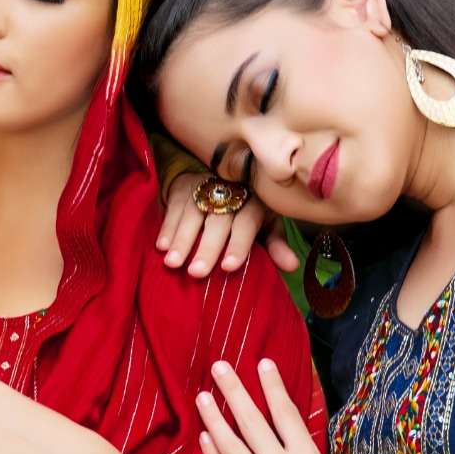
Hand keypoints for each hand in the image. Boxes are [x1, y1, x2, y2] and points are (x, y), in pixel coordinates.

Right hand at [158, 172, 299, 277]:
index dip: (239, 244)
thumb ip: (275, 245)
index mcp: (255, 202)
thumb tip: (293, 266)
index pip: (247, 223)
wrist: (221, 180)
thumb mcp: (264, 226)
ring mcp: (205, 186)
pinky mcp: (184, 186)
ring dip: (182, 239)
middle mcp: (231, 192)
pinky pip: (173, 208)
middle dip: (207, 247)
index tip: (228, 267)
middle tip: (196, 273)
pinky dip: (167, 228)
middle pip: (218, 220)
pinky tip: (161, 246)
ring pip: (193, 213)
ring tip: (172, 263)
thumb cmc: (246, 214)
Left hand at [196, 359, 347, 453]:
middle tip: (219, 368)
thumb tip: (284, 430)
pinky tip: (206, 436)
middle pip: (252, 421)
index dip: (272, 386)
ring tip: (203, 396)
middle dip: (234, 391)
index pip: (285, 413)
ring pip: (230, 445)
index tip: (262, 362)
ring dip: (215, 417)